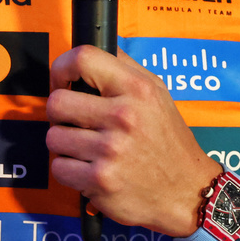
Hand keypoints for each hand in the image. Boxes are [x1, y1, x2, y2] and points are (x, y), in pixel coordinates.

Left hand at [46, 45, 219, 236]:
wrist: (185, 189)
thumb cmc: (168, 140)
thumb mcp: (158, 93)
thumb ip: (126, 70)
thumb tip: (94, 51)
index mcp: (137, 89)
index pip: (83, 58)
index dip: (61, 68)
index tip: (62, 80)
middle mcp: (124, 116)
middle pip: (57, 102)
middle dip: (60, 114)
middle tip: (75, 121)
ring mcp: (110, 150)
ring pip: (54, 137)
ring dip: (66, 145)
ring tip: (88, 148)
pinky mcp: (99, 181)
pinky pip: (59, 168)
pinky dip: (70, 170)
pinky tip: (91, 168)